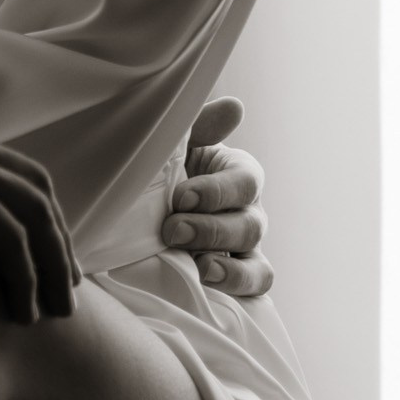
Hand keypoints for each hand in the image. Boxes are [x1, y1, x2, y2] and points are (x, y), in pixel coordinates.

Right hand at [0, 104, 77, 327]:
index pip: (6, 168)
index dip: (31, 209)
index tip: (42, 249)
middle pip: (35, 189)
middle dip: (57, 238)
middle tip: (67, 283)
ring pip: (35, 217)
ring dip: (53, 265)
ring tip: (57, 310)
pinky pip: (12, 240)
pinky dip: (25, 278)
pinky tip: (23, 313)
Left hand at [161, 94, 270, 296]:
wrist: (142, 210)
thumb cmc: (164, 170)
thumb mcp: (177, 145)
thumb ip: (201, 125)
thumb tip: (235, 107)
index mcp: (238, 174)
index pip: (247, 182)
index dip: (217, 191)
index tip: (180, 196)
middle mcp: (249, 213)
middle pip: (250, 226)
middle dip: (210, 230)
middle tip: (172, 230)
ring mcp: (246, 251)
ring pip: (258, 266)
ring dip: (228, 269)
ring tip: (198, 268)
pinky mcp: (237, 280)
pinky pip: (255, 291)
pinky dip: (237, 292)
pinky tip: (207, 287)